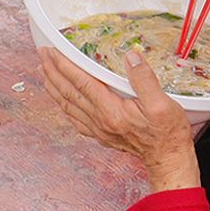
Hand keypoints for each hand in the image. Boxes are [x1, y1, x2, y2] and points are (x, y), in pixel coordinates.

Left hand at [39, 48, 198, 191]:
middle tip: (42, 55)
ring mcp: (97, 129)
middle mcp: (99, 120)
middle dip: (52, 72)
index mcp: (111, 111)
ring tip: (44, 72)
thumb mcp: (163, 104)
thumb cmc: (167, 133)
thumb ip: (144, 79)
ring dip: (53, 87)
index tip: (52, 51)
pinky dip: (63, 105)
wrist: (167, 159)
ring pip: (67, 105)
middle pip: (68, 92)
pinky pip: (74, 118)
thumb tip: (131, 57)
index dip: (64, 65)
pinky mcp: (100, 134)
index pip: (80, 83)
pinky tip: (60, 99)